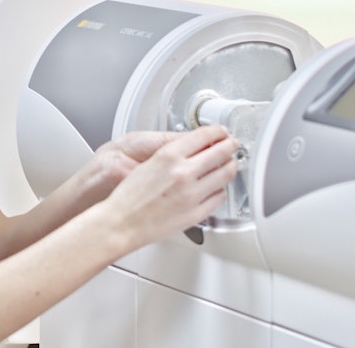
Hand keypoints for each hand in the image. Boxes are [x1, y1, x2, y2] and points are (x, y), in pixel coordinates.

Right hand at [101, 126, 238, 248]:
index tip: (221, 132)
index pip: (204, 135)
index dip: (217, 131)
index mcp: (169, 156)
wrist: (122, 223)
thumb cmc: (129, 196)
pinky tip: (215, 188)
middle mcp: (183, 173)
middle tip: (233, 145)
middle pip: (221, 153)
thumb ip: (172, 154)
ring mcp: (192, 194)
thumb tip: (193, 148)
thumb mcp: (148, 163)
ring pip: (225, 175)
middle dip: (230, 146)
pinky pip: (219, 197)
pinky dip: (220, 190)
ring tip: (229, 165)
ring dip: (230, 167)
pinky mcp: (197, 214)